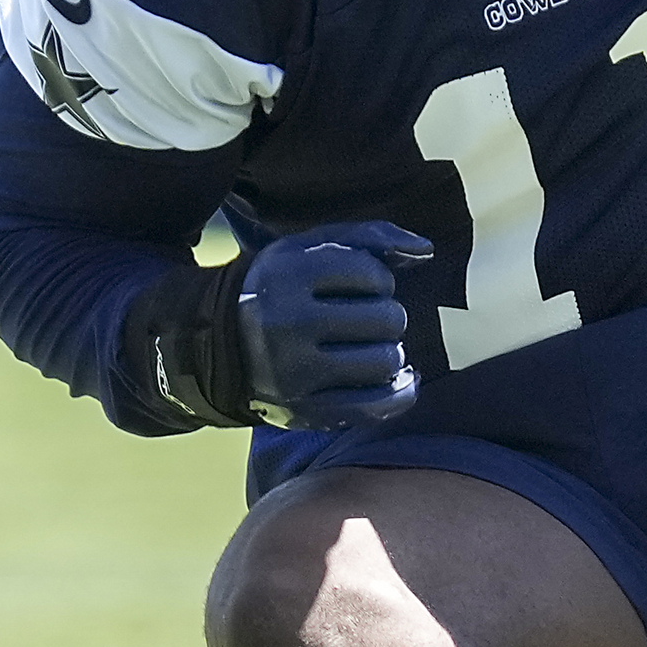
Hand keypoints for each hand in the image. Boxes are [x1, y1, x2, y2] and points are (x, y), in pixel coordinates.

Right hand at [236, 221, 430, 428]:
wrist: (221, 343)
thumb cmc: (282, 287)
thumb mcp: (310, 248)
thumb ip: (370, 237)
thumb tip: (425, 250)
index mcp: (288, 275)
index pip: (372, 274)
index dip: (378, 280)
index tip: (360, 287)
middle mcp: (288, 322)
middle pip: (386, 319)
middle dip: (387, 317)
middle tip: (365, 320)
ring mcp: (295, 370)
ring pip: (386, 361)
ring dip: (390, 353)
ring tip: (369, 347)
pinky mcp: (305, 409)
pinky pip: (376, 405)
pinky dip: (400, 392)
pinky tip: (401, 379)